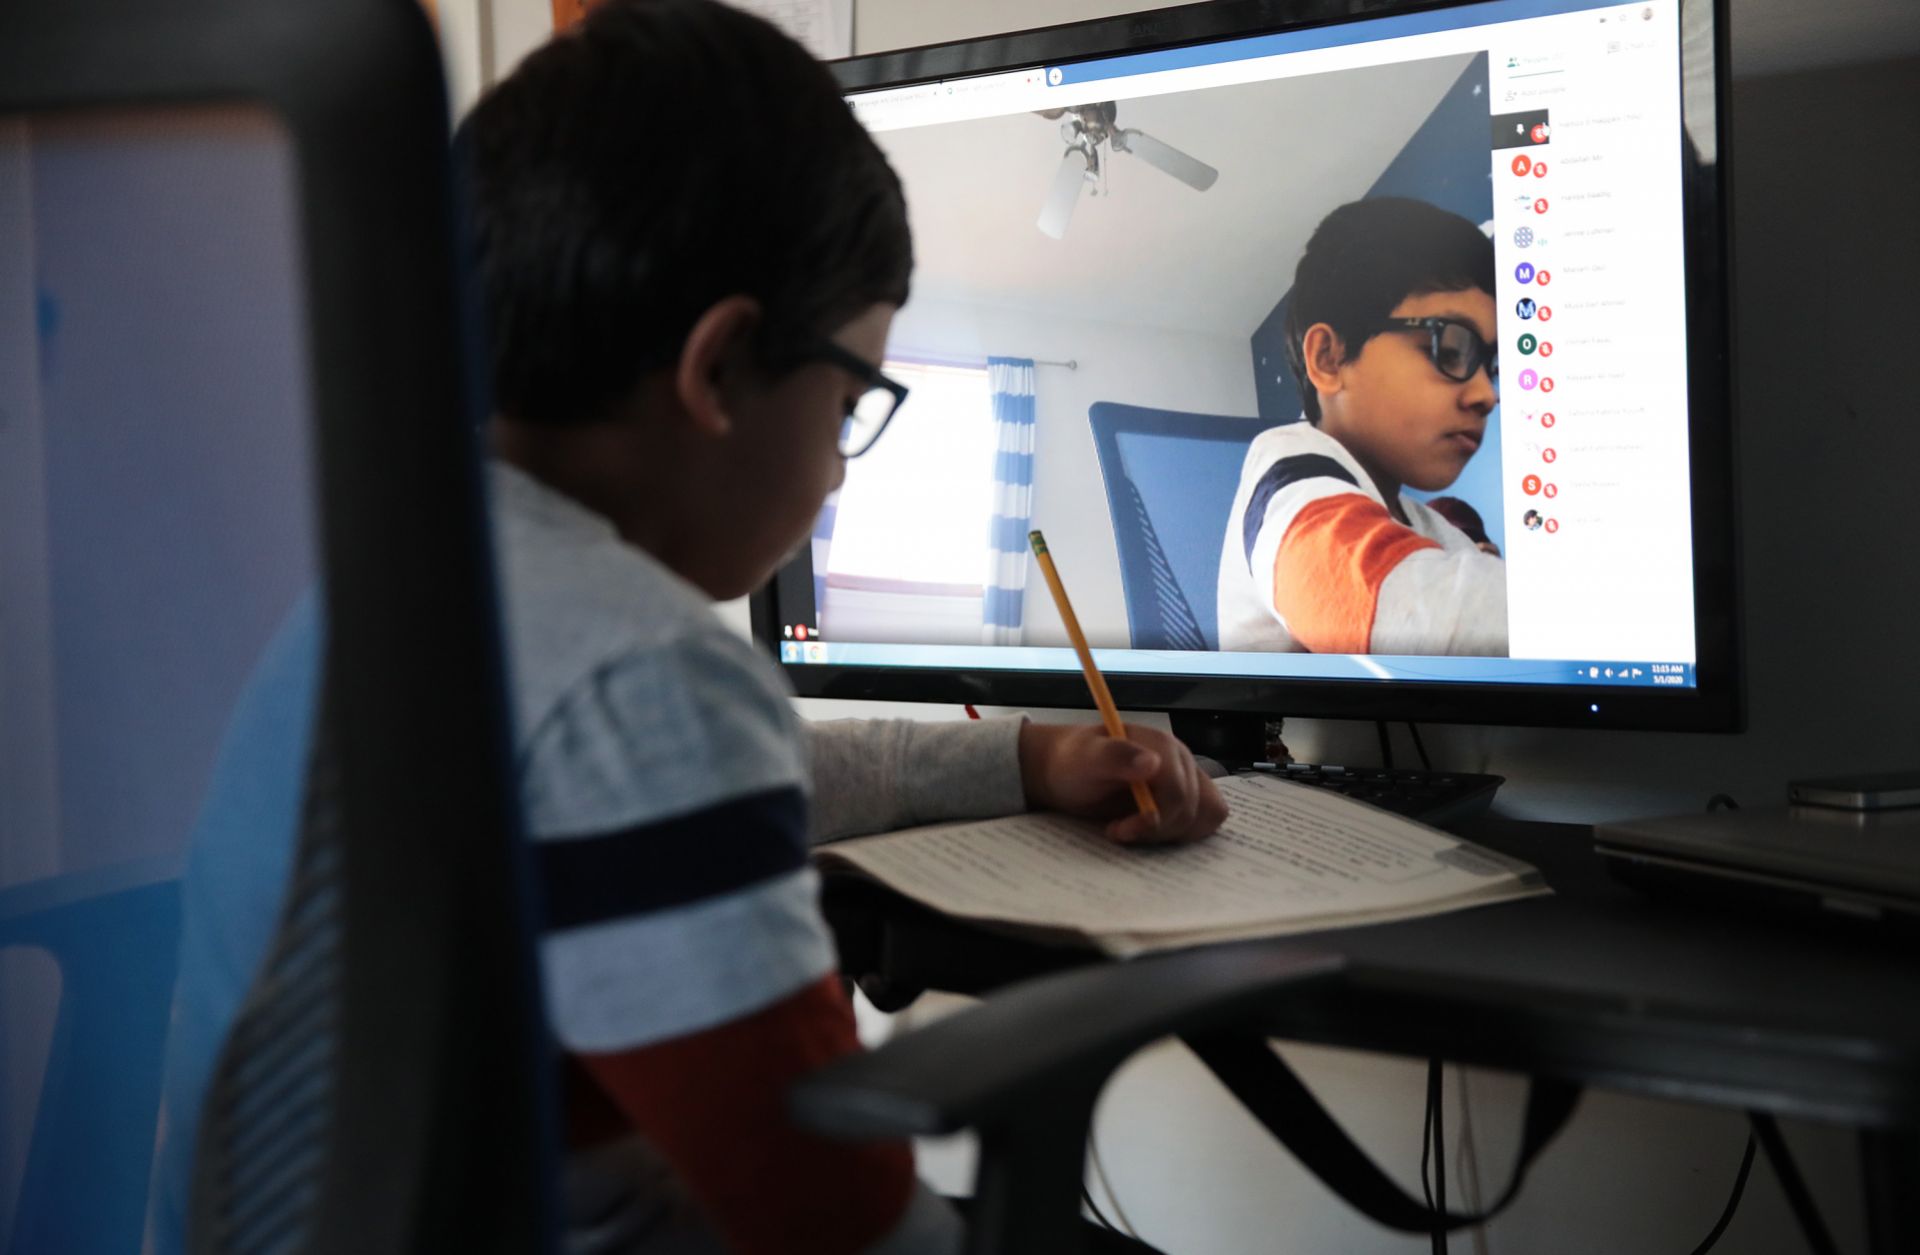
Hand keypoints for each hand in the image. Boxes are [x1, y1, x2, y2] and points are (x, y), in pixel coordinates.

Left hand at [1018, 720, 1227, 844]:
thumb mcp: (1085, 759)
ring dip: (1170, 834)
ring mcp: (1188, 780)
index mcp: (1162, 746)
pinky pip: (1207, 820)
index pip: (1178, 791)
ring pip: (1205, 817)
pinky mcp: (1188, 798)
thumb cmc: (1075, 762)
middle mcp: (1182, 762)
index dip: (1153, 816)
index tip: (1119, 829)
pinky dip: (1184, 833)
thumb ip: (1115, 756)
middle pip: (1190, 809)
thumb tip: (1152, 763)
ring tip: (1134, 830)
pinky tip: (1153, 833)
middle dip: (1155, 829)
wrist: (1067, 771)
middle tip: (1118, 830)